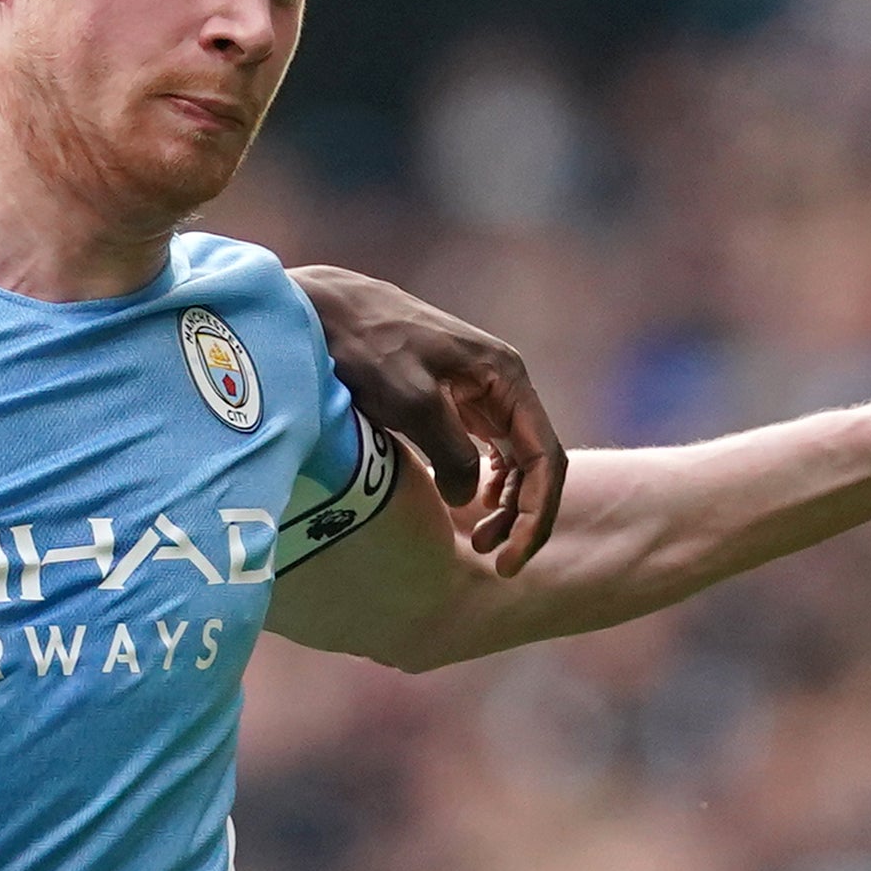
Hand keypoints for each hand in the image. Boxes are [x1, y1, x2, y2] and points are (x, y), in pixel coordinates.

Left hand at [295, 265, 568, 571]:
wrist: (326, 310)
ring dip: (505, 504)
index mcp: (505, 379)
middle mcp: (503, 385)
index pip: (545, 458)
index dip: (536, 515)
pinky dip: (485, 483)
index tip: (510, 560)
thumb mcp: (412, 403)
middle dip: (522, 516)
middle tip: (493, 559)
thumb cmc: (368, 348)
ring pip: (513, 460)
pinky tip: (471, 504)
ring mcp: (480, 392)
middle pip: (535, 463)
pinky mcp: (455, 400)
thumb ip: (451, 454)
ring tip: (479, 540)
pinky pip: (487, 449)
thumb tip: (467, 501)